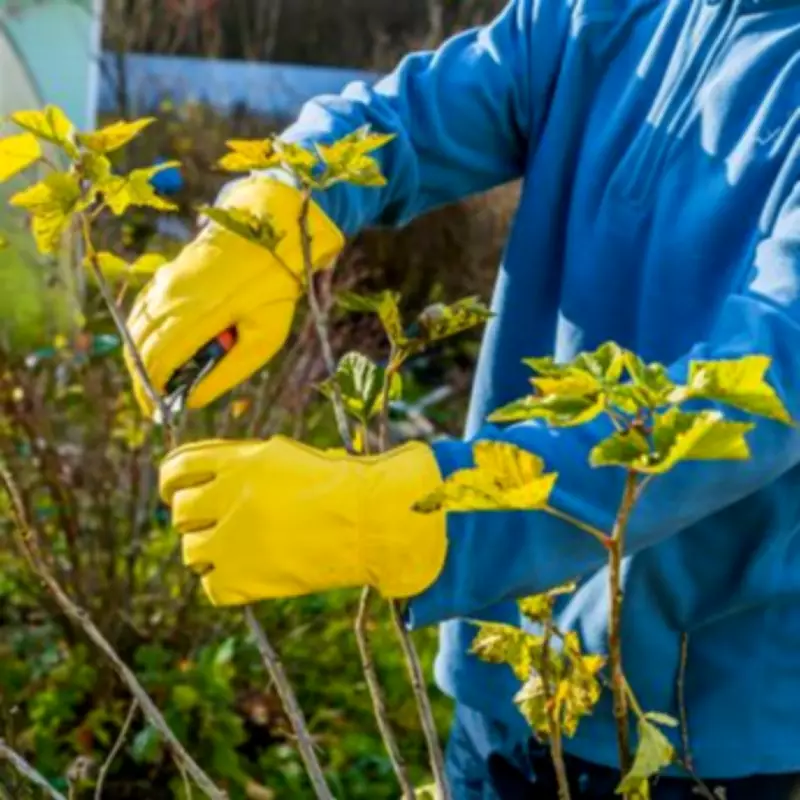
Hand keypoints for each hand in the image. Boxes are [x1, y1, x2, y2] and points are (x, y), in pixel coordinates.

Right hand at [125, 177, 343, 415]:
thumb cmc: (272, 288)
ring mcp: (164, 282)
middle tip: (158, 404)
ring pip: (136, 331)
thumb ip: (228, 372)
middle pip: (139, 350)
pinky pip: (144, 312)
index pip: (156, 362)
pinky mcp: (165, 274)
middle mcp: (171, 297)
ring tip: (162, 382)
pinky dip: (145, 336)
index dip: (153, 392)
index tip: (159, 413)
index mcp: (197, 315)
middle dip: (144, 382)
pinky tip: (164, 350)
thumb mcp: (264, 338)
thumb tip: (193, 399)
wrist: (269, 230)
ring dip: (142, 360)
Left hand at [159, 436, 447, 605]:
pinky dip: (225, 583)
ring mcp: (236, 539)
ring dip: (208, 552)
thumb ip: (242, 463)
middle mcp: (231, 495)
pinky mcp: (247, 578)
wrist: (373, 521)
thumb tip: (205, 477)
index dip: (170, 481)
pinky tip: (249, 575)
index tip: (174, 492)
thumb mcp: (286, 457)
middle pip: (180, 512)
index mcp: (242, 460)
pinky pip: (211, 587)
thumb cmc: (341, 484)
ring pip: (191, 551)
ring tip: (236, 552)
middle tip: (211, 526)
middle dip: (193, 519)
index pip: (177, 466)